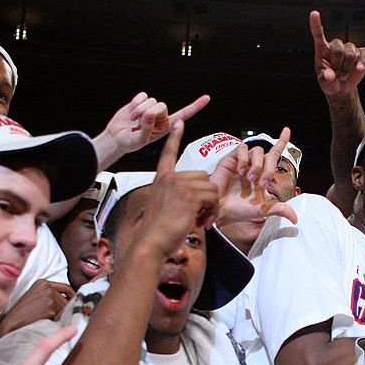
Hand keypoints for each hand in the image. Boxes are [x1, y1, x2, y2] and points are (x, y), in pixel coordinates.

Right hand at [0, 280, 73, 341]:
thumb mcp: (35, 297)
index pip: (66, 288)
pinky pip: (62, 316)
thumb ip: (50, 294)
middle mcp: (47, 287)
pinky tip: (45, 322)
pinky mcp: (50, 308)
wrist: (12, 324)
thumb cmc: (22, 313)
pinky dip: (57, 321)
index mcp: (42, 282)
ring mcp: (49, 296)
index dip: (72, 297)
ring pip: (66, 308)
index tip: (74, 304)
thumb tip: (72, 300)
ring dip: (60, 316)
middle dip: (65, 309)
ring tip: (46, 319)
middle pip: (67, 299)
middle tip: (56, 317)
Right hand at [100, 92, 210, 155]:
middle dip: (149, 113)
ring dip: (139, 110)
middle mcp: (161, 116)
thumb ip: (146, 128)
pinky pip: (142, 95)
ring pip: (151, 100)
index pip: (184, 114)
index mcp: (166, 126)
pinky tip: (131, 112)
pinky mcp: (141, 101)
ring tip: (134, 120)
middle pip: (162, 106)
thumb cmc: (129, 142)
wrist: (116, 137)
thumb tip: (150, 114)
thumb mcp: (139, 141)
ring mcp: (151, 108)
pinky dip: (135, 103)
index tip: (206, 98)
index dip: (195, 106)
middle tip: (139, 123)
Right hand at [135, 121, 222, 258]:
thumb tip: (198, 196)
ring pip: (211, 187)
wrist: (151, 242)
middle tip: (202, 216)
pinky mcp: (189, 195)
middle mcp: (169, 178)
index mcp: (162, 179)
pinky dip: (213, 211)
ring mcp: (178, 185)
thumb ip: (177, 195)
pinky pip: (213, 197)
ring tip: (202, 221)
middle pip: (203, 176)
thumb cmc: (158, 231)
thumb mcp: (164, 206)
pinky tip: (203, 223)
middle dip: (207, 197)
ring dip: (212, 206)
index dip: (174, 138)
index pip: (168, 154)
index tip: (178, 122)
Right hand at [210, 128, 297, 224]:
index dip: (281, 141)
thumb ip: (279, 210)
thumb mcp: (262, 210)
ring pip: (257, 151)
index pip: (274, 154)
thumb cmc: (239, 209)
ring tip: (249, 178)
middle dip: (269, 168)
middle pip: (269, 155)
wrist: (220, 210)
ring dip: (257, 165)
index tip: (286, 130)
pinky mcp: (231, 159)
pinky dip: (244, 159)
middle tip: (262, 183)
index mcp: (263, 175)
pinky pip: (242, 149)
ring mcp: (243, 162)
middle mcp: (254, 166)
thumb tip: (295, 218)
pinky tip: (240, 171)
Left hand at [310, 11, 364, 96]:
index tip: (314, 13)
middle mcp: (336, 46)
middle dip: (338, 65)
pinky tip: (358, 69)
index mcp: (322, 50)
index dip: (316, 24)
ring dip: (347, 68)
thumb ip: (325, 79)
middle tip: (337, 75)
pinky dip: (362, 63)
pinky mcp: (361, 53)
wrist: (343, 88)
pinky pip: (364, 54)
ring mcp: (349, 48)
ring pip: (350, 53)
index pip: (318, 34)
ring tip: (343, 75)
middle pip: (338, 48)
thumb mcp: (324, 84)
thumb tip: (329, 74)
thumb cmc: (330, 82)